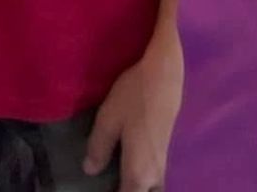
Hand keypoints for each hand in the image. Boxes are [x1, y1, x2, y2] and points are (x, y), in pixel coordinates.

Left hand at [83, 34, 182, 191]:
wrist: (165, 76)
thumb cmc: (134, 96)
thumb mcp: (108, 119)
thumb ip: (98, 147)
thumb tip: (90, 170)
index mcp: (138, 170)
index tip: (99, 189)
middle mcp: (155, 173)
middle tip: (108, 184)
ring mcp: (163, 163)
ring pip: (153, 188)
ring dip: (137, 187)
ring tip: (118, 178)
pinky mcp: (166, 152)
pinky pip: (155, 178)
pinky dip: (144, 181)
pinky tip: (128, 168)